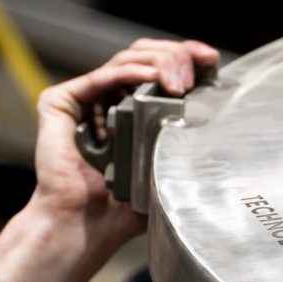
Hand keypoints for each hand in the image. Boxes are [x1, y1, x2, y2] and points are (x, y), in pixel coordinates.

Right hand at [0, 39, 219, 281]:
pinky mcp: (61, 102)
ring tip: (176, 79)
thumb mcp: (168, 169)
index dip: (185, 57)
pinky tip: (151, 76)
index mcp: (132, 110)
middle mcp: (108, 99)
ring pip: (125, 60)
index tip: (210, 60)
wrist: (86, 225)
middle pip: (145, 57)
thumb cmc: (124, 207)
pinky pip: (100, 77)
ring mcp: (84, 99)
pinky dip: (129, 72)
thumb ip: (187, 144)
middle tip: (193, 71)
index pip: (160, 70)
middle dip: (175, 55)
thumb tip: (221, 122)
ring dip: (157, 62)